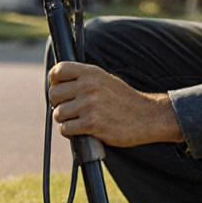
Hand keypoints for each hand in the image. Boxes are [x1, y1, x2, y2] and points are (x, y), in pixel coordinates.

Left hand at [46, 62, 183, 146]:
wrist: (147, 117)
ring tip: (79, 120)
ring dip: (65, 120)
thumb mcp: (105, 80)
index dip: (54, 81)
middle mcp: (88, 86)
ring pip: (58, 113)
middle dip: (58, 103)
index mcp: (91, 72)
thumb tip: (57, 83)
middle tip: (71, 109)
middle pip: (54, 94)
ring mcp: (89, 104)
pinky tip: (81, 130)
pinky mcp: (91, 123)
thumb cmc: (124, 100)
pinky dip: (70, 132)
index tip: (60, 88)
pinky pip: (65, 128)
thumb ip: (84, 79)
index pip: (58, 71)